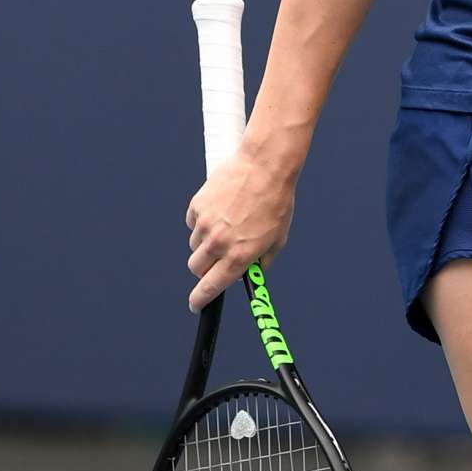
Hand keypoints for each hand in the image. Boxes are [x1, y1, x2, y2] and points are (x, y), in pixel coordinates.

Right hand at [185, 148, 296, 311]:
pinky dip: (203, 222)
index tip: (196, 304)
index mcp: (239, 256)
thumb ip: (261, 261)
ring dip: (206, 243)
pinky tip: (222, 209)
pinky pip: (193, 223)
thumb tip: (251, 274)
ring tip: (227, 225)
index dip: (200, 299)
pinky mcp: (197, 206)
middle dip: (205, 268)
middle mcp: (219, 243)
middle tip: (218, 258)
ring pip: (195, 246)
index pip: (211, 287)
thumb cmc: (276, 202)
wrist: (265, 166)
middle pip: (196, 269)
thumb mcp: (277, 238)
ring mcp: (205, 225)